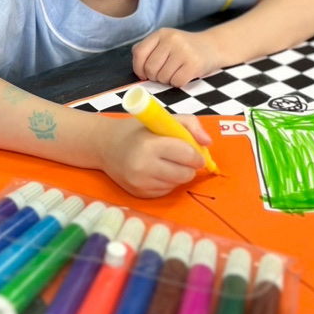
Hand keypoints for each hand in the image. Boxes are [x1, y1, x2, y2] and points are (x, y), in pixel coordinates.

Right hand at [94, 116, 210, 197]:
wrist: (105, 145)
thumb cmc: (138, 130)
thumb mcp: (163, 119)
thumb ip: (190, 125)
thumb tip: (208, 142)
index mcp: (150, 144)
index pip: (187, 155)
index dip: (197, 155)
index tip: (196, 152)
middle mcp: (144, 166)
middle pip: (185, 174)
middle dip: (190, 166)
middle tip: (183, 158)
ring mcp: (140, 183)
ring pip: (177, 184)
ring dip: (179, 174)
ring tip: (167, 162)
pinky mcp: (139, 194)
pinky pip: (166, 191)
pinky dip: (168, 182)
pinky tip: (158, 171)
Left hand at [132, 28, 220, 86]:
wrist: (212, 47)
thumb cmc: (184, 49)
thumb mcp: (166, 41)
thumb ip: (149, 49)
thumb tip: (138, 67)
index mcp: (162, 33)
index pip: (139, 53)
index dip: (138, 68)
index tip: (144, 74)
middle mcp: (172, 39)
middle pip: (150, 68)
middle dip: (154, 76)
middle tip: (164, 73)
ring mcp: (184, 51)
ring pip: (162, 77)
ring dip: (167, 80)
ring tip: (176, 72)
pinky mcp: (194, 64)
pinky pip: (176, 82)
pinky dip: (178, 83)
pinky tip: (184, 75)